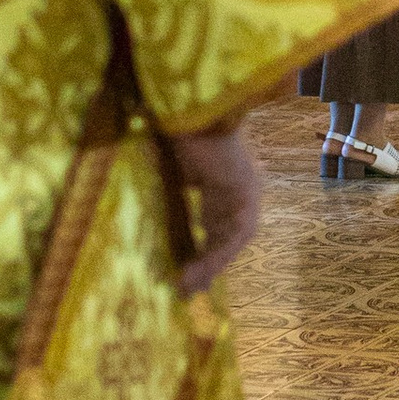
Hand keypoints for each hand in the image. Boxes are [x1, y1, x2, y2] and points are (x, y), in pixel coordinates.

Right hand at [170, 119, 261, 295]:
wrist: (191, 111)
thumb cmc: (179, 133)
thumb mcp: (175, 172)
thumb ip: (174, 194)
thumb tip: (151, 219)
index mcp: (226, 182)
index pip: (219, 224)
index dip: (203, 250)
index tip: (185, 271)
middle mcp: (242, 190)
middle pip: (226, 236)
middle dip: (207, 263)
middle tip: (186, 288)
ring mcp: (247, 192)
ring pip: (232, 241)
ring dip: (210, 265)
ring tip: (186, 286)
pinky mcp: (246, 194)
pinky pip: (234, 234)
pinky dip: (216, 255)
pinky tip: (197, 271)